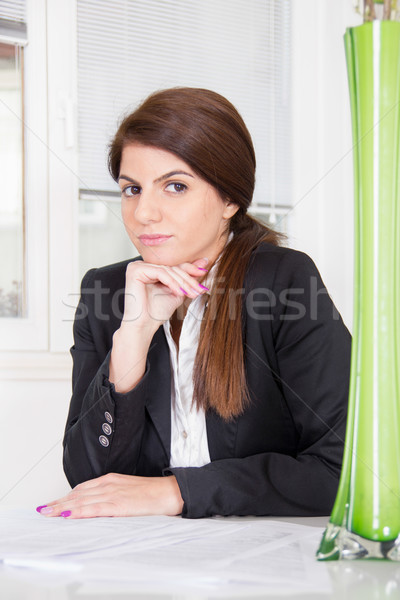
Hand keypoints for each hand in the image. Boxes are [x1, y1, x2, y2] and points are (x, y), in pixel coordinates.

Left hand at [36, 473, 183, 518]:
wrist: (169, 492)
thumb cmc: (153, 493)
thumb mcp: (129, 490)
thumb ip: (113, 495)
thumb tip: (100, 506)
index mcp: (111, 480)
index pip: (82, 488)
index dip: (66, 496)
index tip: (54, 503)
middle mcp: (109, 484)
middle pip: (78, 494)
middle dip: (59, 502)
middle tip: (43, 510)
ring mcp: (113, 493)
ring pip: (81, 500)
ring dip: (62, 507)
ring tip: (48, 513)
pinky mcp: (119, 504)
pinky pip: (94, 508)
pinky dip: (79, 511)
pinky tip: (68, 515)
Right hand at [122, 257, 208, 328]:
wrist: (143, 326)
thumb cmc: (156, 312)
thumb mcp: (178, 291)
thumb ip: (188, 277)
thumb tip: (204, 262)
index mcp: (150, 269)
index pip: (173, 266)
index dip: (190, 269)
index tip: (204, 272)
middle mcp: (142, 265)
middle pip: (172, 268)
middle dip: (188, 279)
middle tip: (200, 289)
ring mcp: (137, 267)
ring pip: (168, 270)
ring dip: (183, 283)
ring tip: (192, 294)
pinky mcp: (135, 270)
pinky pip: (160, 273)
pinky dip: (173, 283)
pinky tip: (180, 292)